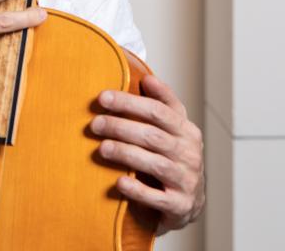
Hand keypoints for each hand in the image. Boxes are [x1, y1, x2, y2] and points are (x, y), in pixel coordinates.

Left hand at [91, 75, 204, 234]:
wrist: (188, 203)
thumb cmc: (173, 157)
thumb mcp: (173, 129)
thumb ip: (161, 104)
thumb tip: (147, 78)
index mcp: (187, 130)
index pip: (158, 110)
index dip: (129, 102)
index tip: (103, 97)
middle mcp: (190, 154)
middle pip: (152, 135)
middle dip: (120, 127)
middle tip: (95, 124)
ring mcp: (187, 181)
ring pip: (154, 164)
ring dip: (125, 154)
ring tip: (102, 148)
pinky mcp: (180, 205)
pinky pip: (157, 198)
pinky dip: (137, 190)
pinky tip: (118, 182)